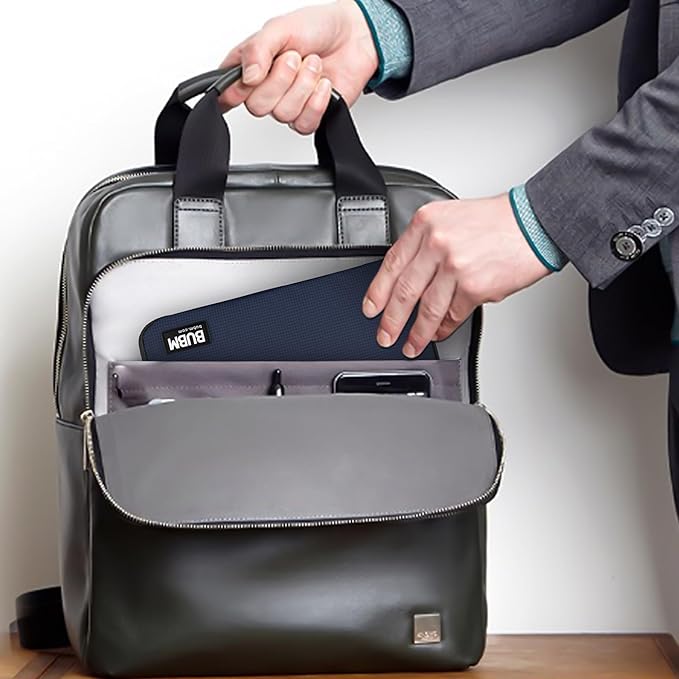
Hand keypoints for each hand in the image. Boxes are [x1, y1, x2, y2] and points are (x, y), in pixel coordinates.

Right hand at [219, 0, 378, 133]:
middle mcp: (266, 89)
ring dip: (303, 86)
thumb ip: (257, 50)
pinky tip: (323, 84)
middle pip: (257, 107)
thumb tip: (247, 77)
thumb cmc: (316, 27)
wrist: (354, 37)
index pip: (227, 94)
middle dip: (280, 80)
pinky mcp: (308, 117)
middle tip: (295, 58)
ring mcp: (287, 104)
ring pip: (283, 114)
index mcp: (249, 67)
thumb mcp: (279, 27)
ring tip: (313, 65)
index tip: (252, 79)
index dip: (236, 92)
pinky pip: (304, 123)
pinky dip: (317, 102)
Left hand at [363, 194, 551, 356]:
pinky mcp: (475, 287)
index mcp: (426, 223)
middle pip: (404, 291)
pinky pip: (452, 315)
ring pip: (427, 309)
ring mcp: (455, 266)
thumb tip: (407, 276)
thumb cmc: (496, 221)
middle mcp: (437, 243)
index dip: (377, 291)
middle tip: (385, 335)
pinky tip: (438, 334)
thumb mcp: (450, 218)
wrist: (533, 222)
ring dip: (417, 333)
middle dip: (391, 320)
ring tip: (411, 345)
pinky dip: (443, 328)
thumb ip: (426, 243)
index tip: (370, 309)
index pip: (391, 263)